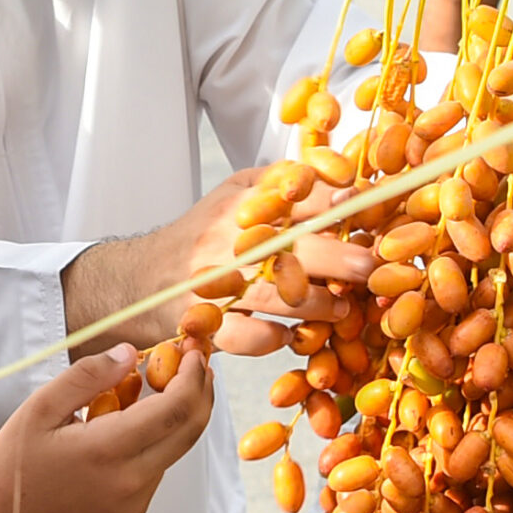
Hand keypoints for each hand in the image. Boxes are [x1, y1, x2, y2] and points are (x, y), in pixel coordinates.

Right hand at [0, 343, 212, 512]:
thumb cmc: (14, 468)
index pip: (174, 408)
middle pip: (190, 430)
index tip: (190, 353)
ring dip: (175, 416)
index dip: (191, 376)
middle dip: (201, 391)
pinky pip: (157, 469)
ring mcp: (135, 502)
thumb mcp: (40, 408)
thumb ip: (88, 376)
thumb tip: (131, 354)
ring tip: (147, 390)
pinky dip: (155, 441)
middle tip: (194, 364)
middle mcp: (129, 481)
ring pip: (175, 450)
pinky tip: (127, 427)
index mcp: (106, 450)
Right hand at [62, 170, 372, 354]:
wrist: (139, 280)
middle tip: (372, 266)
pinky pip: (243, 336)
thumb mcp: (233, 193)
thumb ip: (280, 180)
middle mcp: (230, 240)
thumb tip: (341, 173)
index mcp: (242, 204)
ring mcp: (217, 282)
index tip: (369, 210)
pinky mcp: (205, 321)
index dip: (337, 203)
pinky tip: (287, 337)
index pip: (297, 196)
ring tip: (341, 309)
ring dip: (316, 305)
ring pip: (276, 295)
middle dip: (339, 257)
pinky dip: (269, 339)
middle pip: (293, 246)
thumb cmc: (200, 236)